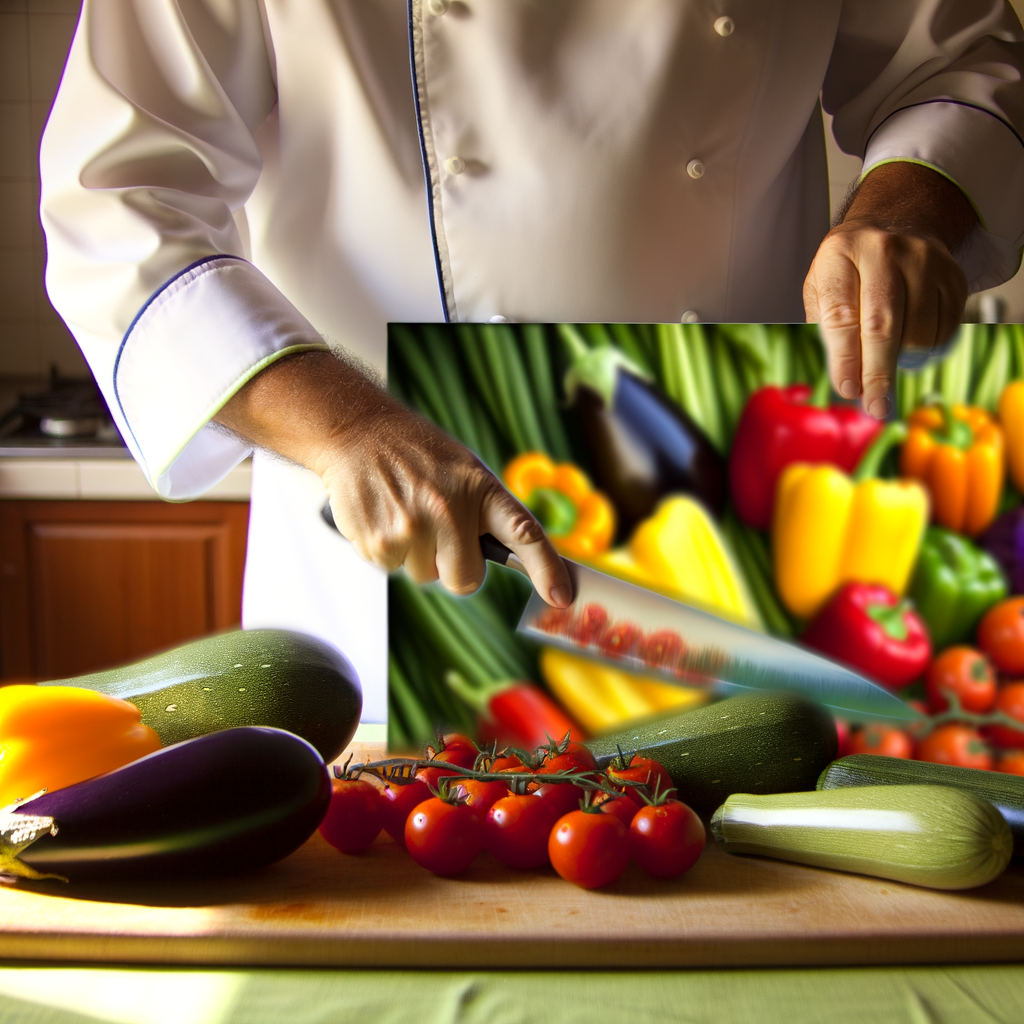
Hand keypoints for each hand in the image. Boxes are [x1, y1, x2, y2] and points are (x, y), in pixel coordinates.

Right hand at [215, 351, 571, 605]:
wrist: (358, 432)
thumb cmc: (418, 455)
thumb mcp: (464, 471)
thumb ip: (486, 513)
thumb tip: (513, 561)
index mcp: (480, 488)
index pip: (524, 533)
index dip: (547, 568)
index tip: (561, 596)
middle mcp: (449, 509)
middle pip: (466, 580)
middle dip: (454, 567)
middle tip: (438, 532)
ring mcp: (412, 528)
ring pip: (425, 577)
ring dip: (416, 554)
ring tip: (405, 511)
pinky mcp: (378, 542)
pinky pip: (392, 569)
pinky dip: (387, 550)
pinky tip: (384, 515)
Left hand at [803, 162, 975, 417]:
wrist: (894, 224)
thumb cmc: (849, 267)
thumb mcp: (821, 286)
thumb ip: (825, 329)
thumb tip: (844, 380)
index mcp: (840, 254)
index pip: (841, 316)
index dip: (844, 359)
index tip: (847, 389)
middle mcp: (882, 251)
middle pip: (882, 324)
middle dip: (877, 372)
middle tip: (875, 405)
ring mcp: (922, 258)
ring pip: (919, 328)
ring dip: (903, 361)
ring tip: (888, 371)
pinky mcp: (951, 272)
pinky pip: (945, 324)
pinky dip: (929, 348)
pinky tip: (912, 349)